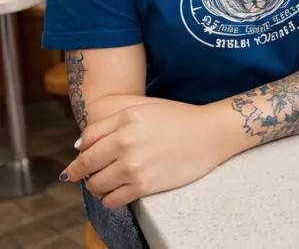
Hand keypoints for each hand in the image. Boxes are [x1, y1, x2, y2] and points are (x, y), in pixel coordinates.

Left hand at [61, 99, 227, 208]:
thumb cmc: (177, 118)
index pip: (87, 140)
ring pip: (97, 185)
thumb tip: (80, 145)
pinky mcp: (145, 185)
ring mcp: (134, 165)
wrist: (208, 134)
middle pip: (87, 164)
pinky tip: (116, 193)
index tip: (78, 162)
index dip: (80, 153)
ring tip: (103, 184)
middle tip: (84, 176)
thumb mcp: (142, 109)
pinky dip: (109, 200)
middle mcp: (125, 141)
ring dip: (95, 187)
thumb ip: (110, 123)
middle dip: (81, 173)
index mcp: (124, 119)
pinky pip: (113, 200)